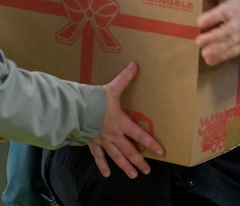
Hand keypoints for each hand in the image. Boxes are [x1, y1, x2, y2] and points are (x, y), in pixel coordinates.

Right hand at [88, 62, 163, 178]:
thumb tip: (135, 65)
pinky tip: (106, 174)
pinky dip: (102, 165)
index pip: (140, 136)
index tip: (161, 152)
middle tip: (147, 171)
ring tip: (133, 176)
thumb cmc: (96, 100)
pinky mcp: (92, 143)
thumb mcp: (113, 88)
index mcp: (121, 123)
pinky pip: (98, 157)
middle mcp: (114, 135)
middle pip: (129, 151)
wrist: (78, 110)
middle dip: (139, 161)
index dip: (151, 143)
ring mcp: (103, 141)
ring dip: (125, 167)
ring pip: (117, 157)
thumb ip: (125, 78)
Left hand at [195, 0, 239, 65]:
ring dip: (216, 50)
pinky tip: (209, 61)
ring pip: (228, 44)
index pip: (222, 14)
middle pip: (225, 32)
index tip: (199, 22)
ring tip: (204, 54)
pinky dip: (221, 58)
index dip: (210, 18)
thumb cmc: (237, 4)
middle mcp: (237, 24)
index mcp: (232, 10)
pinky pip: (232, 53)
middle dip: (212, 37)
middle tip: (198, 41)